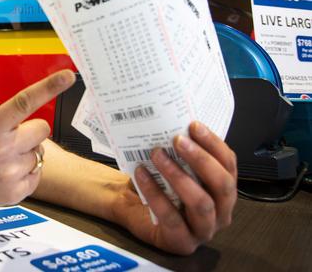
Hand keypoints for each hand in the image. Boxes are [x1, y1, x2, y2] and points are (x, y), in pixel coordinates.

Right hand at [0, 59, 74, 206]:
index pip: (24, 102)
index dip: (48, 87)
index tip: (67, 76)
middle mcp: (2, 149)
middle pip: (43, 128)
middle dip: (32, 130)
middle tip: (12, 136)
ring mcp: (10, 172)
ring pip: (40, 152)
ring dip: (28, 152)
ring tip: (6, 156)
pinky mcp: (17, 191)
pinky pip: (38, 172)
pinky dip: (28, 171)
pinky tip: (9, 171)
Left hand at [115, 122, 236, 254]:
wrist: (134, 209)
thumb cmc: (160, 185)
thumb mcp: (176, 166)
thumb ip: (182, 150)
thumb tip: (175, 120)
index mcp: (224, 190)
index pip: (229, 165)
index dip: (214, 144)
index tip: (194, 125)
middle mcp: (221, 212)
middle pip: (223, 185)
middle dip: (201, 160)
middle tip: (178, 140)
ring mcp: (204, 230)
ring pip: (201, 203)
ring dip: (179, 176)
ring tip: (157, 155)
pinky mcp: (182, 242)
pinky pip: (171, 218)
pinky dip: (155, 194)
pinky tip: (141, 174)